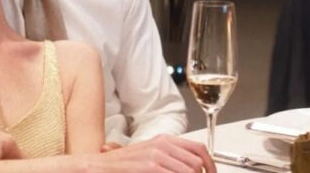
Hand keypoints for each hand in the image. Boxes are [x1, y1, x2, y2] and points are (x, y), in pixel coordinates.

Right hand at [93, 134, 215, 172]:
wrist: (98, 167)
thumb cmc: (121, 165)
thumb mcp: (147, 155)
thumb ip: (169, 158)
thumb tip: (192, 167)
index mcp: (164, 140)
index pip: (199, 149)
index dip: (211, 165)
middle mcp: (162, 145)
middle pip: (197, 164)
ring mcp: (156, 157)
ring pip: (190, 172)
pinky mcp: (150, 167)